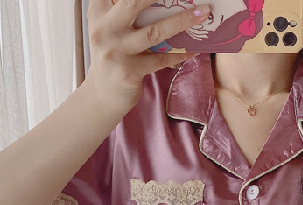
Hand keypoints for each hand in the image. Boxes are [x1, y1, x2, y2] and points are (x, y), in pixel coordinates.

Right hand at [83, 0, 210, 117]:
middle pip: (133, 2)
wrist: (101, 96)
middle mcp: (105, 29)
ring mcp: (116, 51)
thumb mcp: (111, 30)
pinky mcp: (128, 72)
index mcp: (99, 12)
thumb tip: (167, 3)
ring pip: (154, 31)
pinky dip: (180, 54)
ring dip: (183, 20)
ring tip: (203, 13)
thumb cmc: (113, 57)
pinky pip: (161, 59)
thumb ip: (126, 14)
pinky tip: (194, 49)